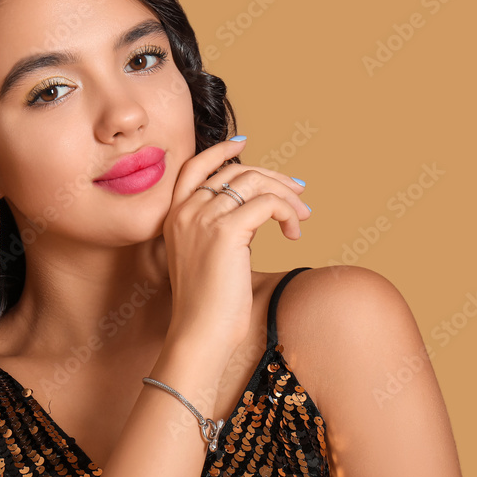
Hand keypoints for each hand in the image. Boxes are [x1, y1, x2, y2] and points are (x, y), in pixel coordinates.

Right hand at [161, 137, 309, 350]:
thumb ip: (221, 230)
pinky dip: (287, 213)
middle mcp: (185, 212)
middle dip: (271, 177)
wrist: (199, 334)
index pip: (194, 167)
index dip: (219, 151)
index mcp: (174, 217)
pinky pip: (267, 204)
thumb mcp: (207, 258)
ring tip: (301, 218)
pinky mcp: (226, 231)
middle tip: (298, 192)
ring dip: (285, 196)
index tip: (243, 143)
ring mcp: (203, 219)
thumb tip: (255, 211)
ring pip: (254, 182)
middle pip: (234, 171)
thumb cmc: (208, 307)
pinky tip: (294, 233)